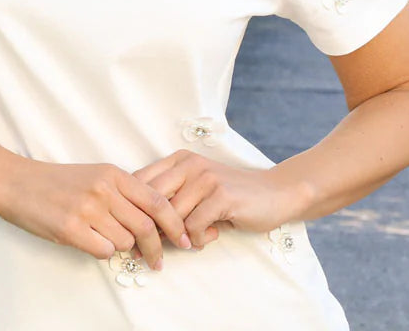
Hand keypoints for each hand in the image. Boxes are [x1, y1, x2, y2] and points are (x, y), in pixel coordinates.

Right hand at [0, 158, 193, 271]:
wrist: (17, 182)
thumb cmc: (57, 182)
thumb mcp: (95, 176)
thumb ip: (122, 194)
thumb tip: (151, 222)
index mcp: (113, 174)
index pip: (157, 201)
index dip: (175, 224)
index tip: (184, 240)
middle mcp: (104, 189)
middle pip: (146, 226)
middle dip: (158, 249)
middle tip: (158, 263)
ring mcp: (87, 209)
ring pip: (124, 242)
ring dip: (121, 248)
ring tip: (104, 239)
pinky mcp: (71, 229)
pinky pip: (102, 251)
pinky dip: (101, 252)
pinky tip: (88, 241)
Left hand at [132, 150, 295, 249]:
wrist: (274, 193)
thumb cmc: (230, 197)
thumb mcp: (196, 190)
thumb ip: (172, 201)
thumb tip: (139, 229)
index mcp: (178, 159)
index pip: (140, 180)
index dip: (134, 209)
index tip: (135, 233)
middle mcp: (189, 163)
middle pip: (152, 199)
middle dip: (150, 228)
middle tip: (154, 249)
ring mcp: (205, 178)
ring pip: (172, 215)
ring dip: (179, 236)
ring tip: (193, 239)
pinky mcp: (221, 195)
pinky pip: (194, 226)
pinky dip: (197, 239)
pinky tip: (211, 236)